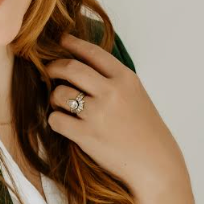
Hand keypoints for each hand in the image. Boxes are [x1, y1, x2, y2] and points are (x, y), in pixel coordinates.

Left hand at [43, 33, 185, 193]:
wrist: (155, 163)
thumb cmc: (145, 131)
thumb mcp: (136, 95)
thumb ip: (113, 80)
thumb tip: (81, 67)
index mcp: (125, 79)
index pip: (92, 52)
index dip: (73, 43)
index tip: (61, 40)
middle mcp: (111, 92)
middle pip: (70, 68)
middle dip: (54, 67)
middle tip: (49, 71)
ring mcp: (97, 113)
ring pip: (59, 93)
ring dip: (55, 98)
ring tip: (63, 106)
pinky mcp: (86, 135)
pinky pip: (55, 120)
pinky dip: (55, 121)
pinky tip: (64, 124)